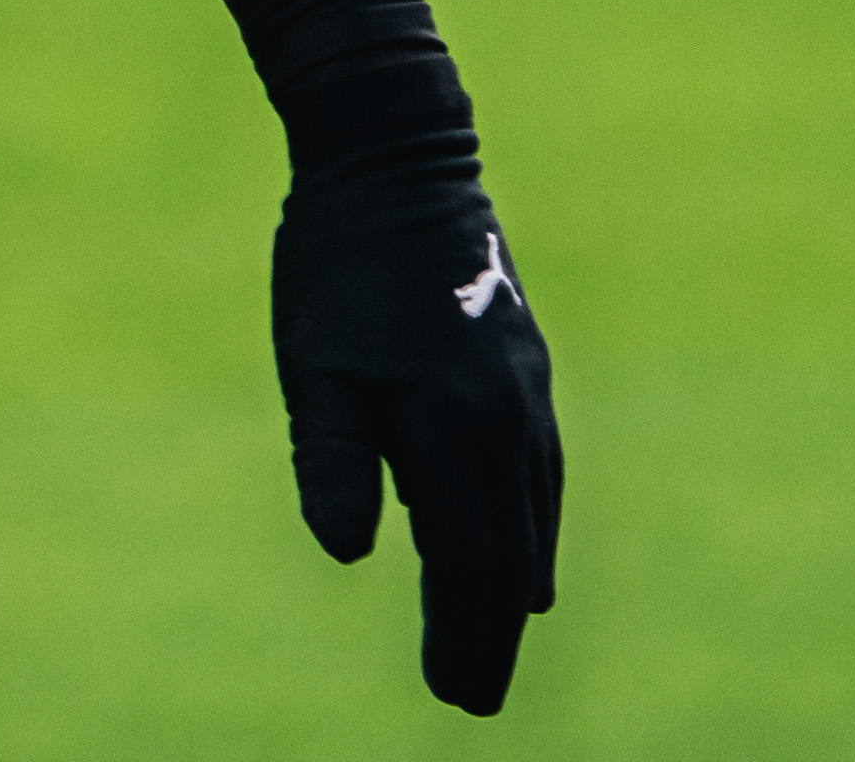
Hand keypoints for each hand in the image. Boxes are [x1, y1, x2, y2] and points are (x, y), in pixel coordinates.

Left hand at [271, 148, 561, 714]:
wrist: (398, 158)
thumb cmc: (338, 262)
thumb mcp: (314, 362)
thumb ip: (334, 458)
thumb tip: (350, 553)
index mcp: (449, 427)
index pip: (464, 562)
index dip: (460, 633)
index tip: (454, 695)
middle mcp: (503, 420)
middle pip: (507, 554)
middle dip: (490, 631)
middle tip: (473, 698)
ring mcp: (523, 392)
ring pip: (532, 515)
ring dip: (515, 584)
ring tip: (500, 636)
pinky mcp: (525, 367)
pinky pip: (540, 473)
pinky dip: (533, 526)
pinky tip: (527, 552)